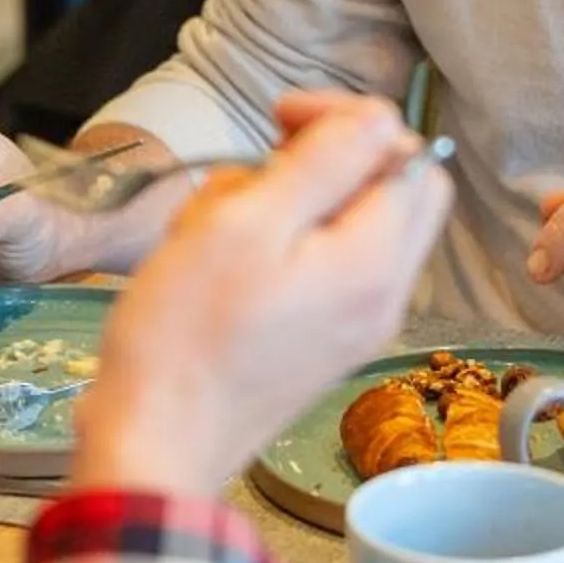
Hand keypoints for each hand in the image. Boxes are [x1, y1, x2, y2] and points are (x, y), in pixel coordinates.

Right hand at [72, 97, 452, 500]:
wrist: (156, 444)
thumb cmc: (185, 333)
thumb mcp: (245, 224)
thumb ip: (323, 163)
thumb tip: (378, 119)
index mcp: (375, 262)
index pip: (407, 153)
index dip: (345, 119)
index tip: (278, 119)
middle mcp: (384, 295)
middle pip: (393, 190)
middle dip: (329, 158)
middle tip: (262, 162)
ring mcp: (357, 324)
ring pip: (353, 225)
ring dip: (291, 203)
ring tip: (218, 223)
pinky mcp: (325, 344)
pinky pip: (325, 267)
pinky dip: (281, 245)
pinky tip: (220, 259)